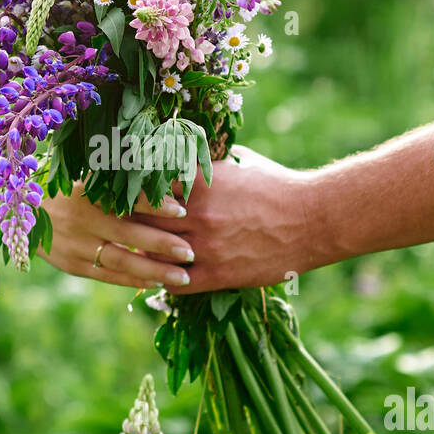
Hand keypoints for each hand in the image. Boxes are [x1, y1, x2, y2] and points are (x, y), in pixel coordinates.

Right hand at [39, 186, 195, 288]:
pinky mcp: (71, 264)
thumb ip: (122, 180)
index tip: (182, 210)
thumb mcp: (89, 177)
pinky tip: (157, 282)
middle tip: (192, 252)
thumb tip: (167, 183)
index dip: (155, 204)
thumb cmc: (67, 187)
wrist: (21, 210)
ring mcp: (76, 244)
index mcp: (88, 190)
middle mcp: (83, 218)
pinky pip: (107, 275)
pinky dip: (133, 280)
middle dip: (163, 244)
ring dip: (154, 270)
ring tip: (183, 277)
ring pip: (121, 260)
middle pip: (129, 233)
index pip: (127, 198)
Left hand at [135, 145, 318, 292]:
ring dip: (144, 251)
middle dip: (131, 220)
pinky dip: (164, 278)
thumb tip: (181, 152)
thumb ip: (206, 160)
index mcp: (199, 182)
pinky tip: (161, 273)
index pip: (145, 186)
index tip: (128, 194)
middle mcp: (197, 214)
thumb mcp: (238, 161)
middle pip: (142, 219)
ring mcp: (206, 246)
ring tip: (138, 249)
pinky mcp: (218, 274)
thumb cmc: (275, 184)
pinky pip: (175, 281)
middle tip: (121, 223)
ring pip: (153, 253)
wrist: (311, 219)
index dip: (134, 191)